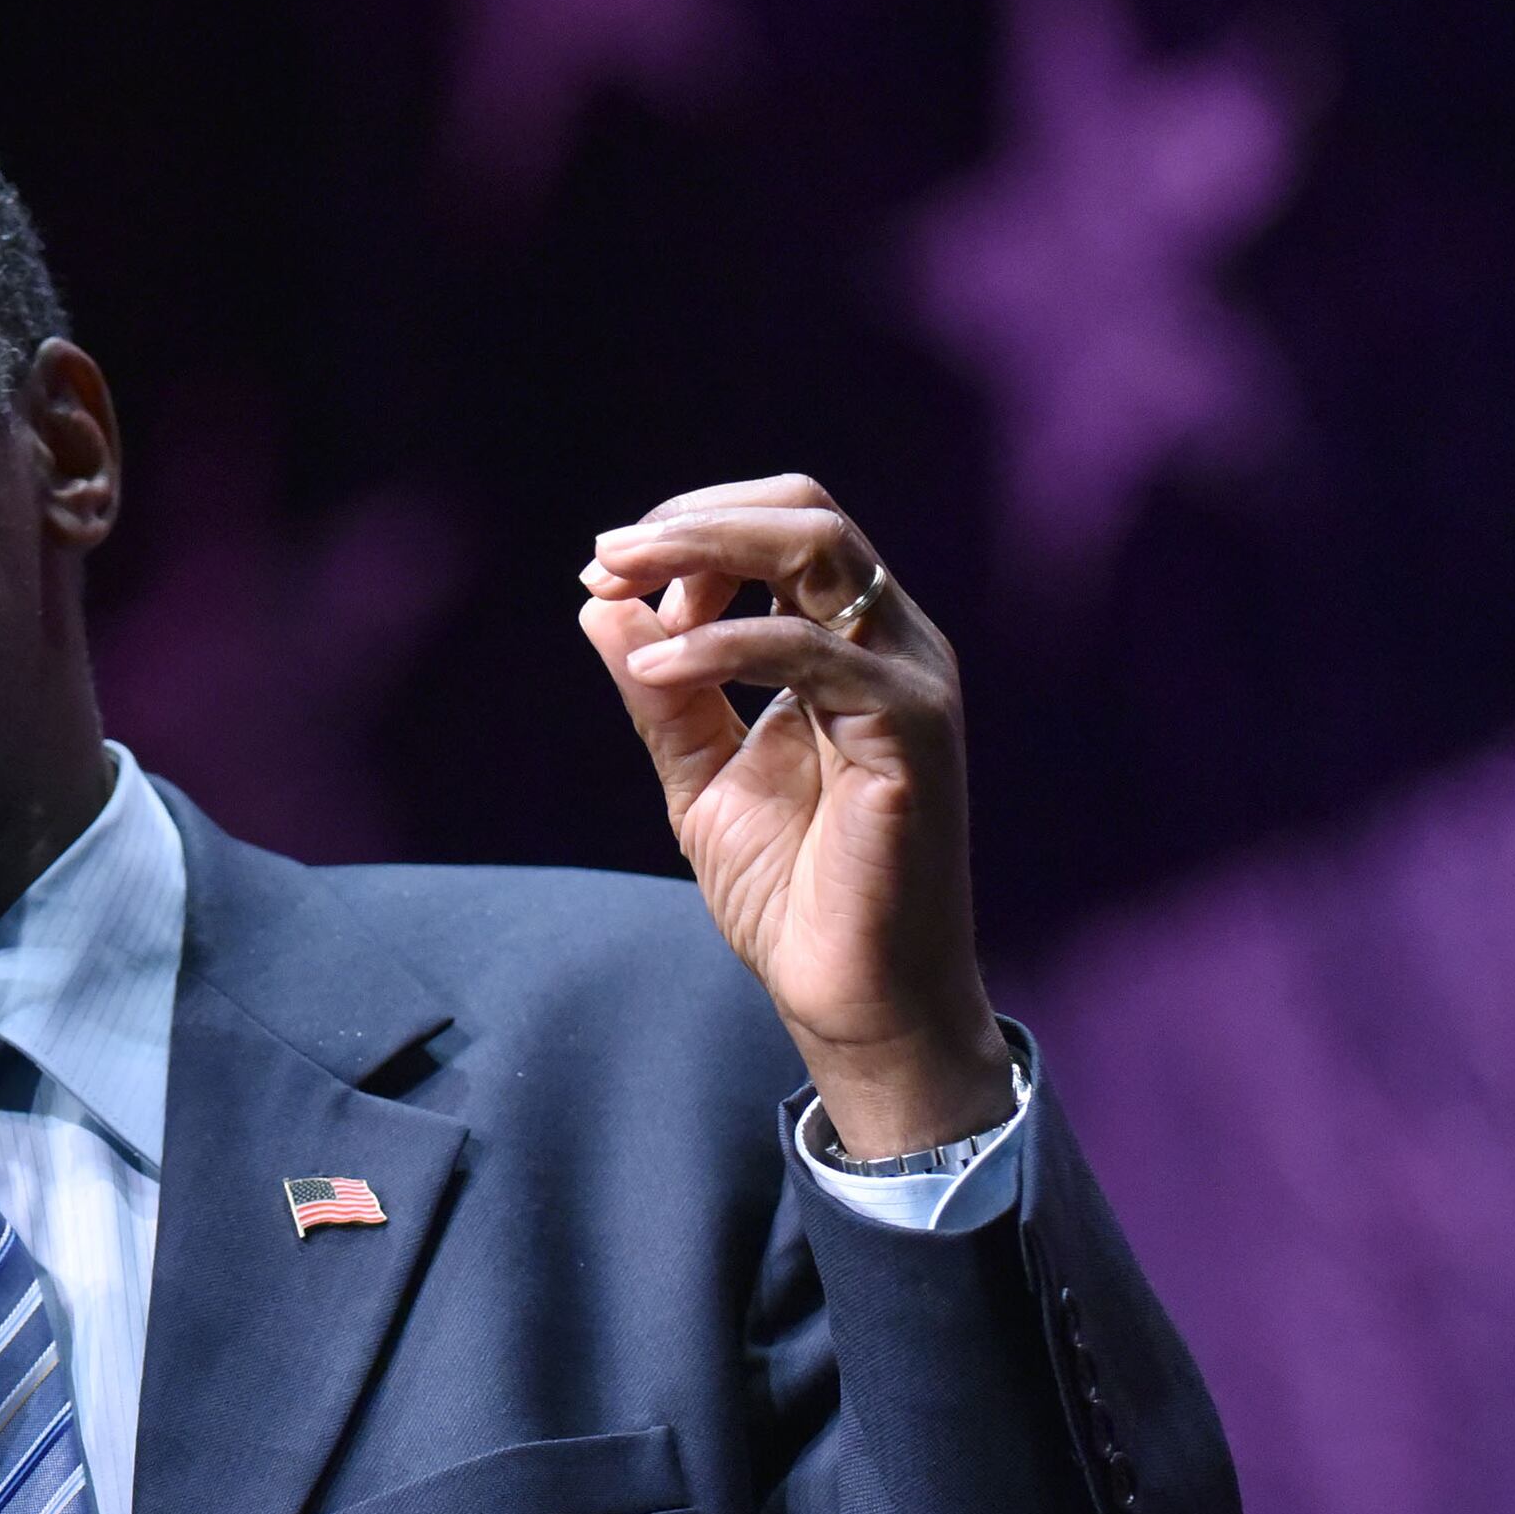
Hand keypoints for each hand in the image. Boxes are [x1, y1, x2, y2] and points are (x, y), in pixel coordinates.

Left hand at [579, 475, 1014, 1158]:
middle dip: (692, 521)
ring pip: (818, 547)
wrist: (855, 1001)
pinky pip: (812, 648)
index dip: (690, 530)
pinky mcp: (912, 731)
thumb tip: (602, 603)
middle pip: (804, 512)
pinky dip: (722, 643)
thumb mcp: (701, 775)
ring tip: (621, 583)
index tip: (609, 573)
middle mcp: (894, 645)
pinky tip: (658, 666)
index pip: (783, 524)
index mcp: (852, 645)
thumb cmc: (794, 896)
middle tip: (609, 557)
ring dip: (703, 550)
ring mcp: (910, 681)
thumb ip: (662, 691)